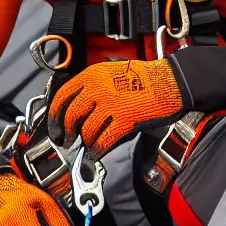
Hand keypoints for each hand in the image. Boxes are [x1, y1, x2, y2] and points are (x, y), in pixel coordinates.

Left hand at [47, 59, 185, 157]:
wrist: (171, 81)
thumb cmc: (145, 78)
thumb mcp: (111, 72)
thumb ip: (92, 87)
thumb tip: (76, 108)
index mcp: (92, 75)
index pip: (62, 96)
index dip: (54, 115)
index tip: (55, 126)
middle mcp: (98, 88)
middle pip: (70, 116)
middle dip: (66, 132)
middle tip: (67, 140)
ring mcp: (111, 104)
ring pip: (86, 130)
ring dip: (85, 142)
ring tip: (88, 146)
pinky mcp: (125, 119)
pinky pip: (103, 140)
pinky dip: (97, 150)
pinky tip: (96, 153)